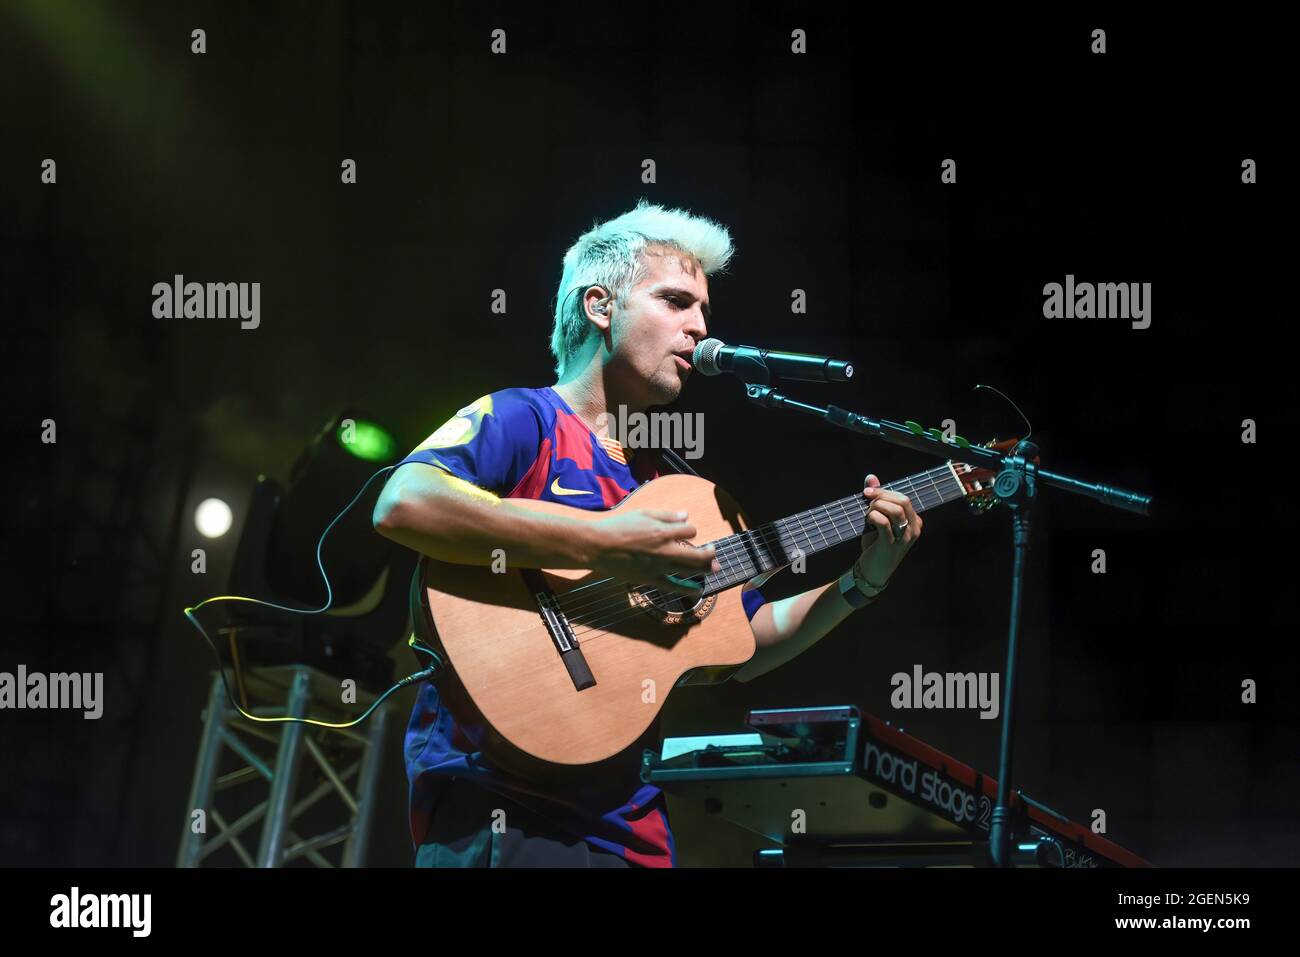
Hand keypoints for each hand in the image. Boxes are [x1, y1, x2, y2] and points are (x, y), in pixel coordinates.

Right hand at [588, 508, 721, 596]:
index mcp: (663, 531)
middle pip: (697, 555)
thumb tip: (686, 515)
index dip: (691, 531)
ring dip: (704, 570)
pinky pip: (674, 587)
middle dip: (710, 554)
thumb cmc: (618, 527)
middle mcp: (665, 550)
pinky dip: (688, 589)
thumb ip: (667, 515)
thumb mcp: (643, 513)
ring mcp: (659, 567)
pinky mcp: (651, 579)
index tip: (686, 532)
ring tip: (714, 569)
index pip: (690, 531)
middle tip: (714, 552)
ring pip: (689, 571)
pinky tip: (698, 590)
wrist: (598, 547)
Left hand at [857, 474, 921, 586]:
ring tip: (868, 514)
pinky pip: (883, 522)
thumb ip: (876, 498)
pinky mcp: (891, 545)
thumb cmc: (876, 544)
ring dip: (876, 507)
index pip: (903, 498)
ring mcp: (905, 538)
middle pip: (902, 501)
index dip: (884, 492)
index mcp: (914, 521)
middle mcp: (914, 529)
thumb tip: (871, 477)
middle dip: (881, 496)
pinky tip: (868, 522)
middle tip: (866, 501)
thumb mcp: (877, 519)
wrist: (872, 571)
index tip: (867, 492)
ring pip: (894, 510)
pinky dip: (873, 517)